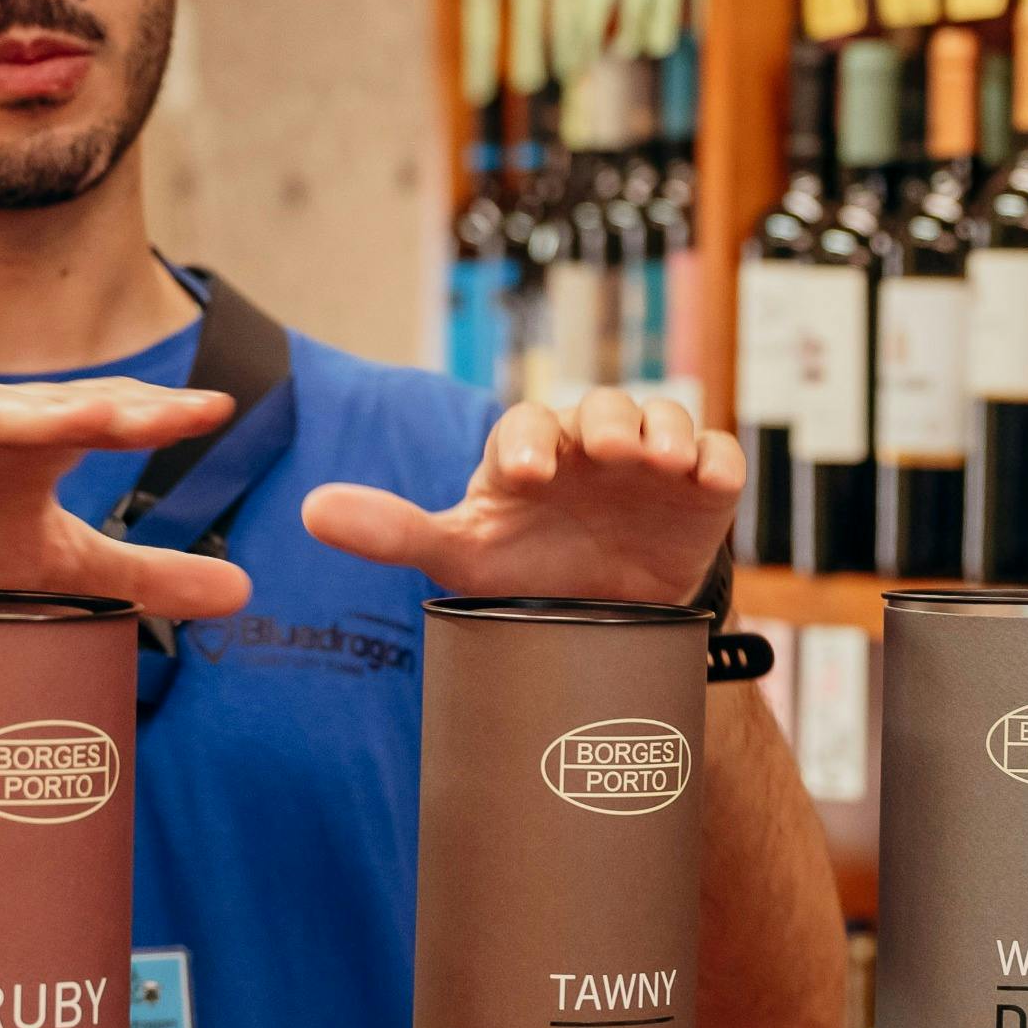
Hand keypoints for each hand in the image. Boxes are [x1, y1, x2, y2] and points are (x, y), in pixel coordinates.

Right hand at [0, 379, 250, 621]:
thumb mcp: (53, 559)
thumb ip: (142, 573)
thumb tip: (243, 593)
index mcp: (44, 438)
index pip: (113, 420)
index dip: (163, 415)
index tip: (220, 411)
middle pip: (64, 410)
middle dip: (119, 407)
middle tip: (178, 411)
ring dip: (41, 413)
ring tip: (92, 415)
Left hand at [303, 389, 740, 605]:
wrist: (605, 618)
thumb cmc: (525, 572)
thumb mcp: (460, 556)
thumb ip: (392, 531)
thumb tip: (310, 510)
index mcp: (530, 452)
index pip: (526, 426)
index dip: (529, 442)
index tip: (528, 476)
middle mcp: (591, 446)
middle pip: (603, 409)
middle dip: (607, 425)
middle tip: (608, 454)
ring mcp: (651, 463)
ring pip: (664, 421)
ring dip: (664, 434)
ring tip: (659, 465)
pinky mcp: (702, 487)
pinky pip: (717, 457)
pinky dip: (715, 463)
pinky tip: (706, 483)